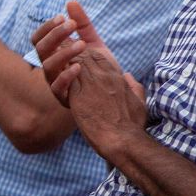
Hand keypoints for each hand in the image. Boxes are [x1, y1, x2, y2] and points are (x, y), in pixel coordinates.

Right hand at [31, 0, 103, 107]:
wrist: (112, 93)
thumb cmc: (98, 67)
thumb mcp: (92, 42)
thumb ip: (82, 24)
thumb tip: (71, 1)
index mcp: (52, 54)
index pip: (38, 38)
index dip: (47, 27)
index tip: (63, 17)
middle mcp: (50, 67)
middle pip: (40, 49)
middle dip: (54, 35)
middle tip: (71, 25)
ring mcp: (55, 82)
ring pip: (48, 66)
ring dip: (63, 52)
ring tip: (82, 44)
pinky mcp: (63, 97)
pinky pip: (57, 87)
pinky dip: (66, 75)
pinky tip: (79, 66)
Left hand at [54, 43, 147, 159]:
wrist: (121, 139)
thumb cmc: (132, 125)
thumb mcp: (140, 102)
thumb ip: (135, 86)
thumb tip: (128, 75)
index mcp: (116, 77)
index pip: (99, 57)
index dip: (88, 56)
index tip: (80, 60)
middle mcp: (103, 77)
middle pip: (84, 57)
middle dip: (73, 55)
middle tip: (63, 56)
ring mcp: (89, 85)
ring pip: (73, 64)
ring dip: (65, 63)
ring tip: (56, 62)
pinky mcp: (77, 96)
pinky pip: (66, 79)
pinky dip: (61, 75)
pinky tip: (56, 75)